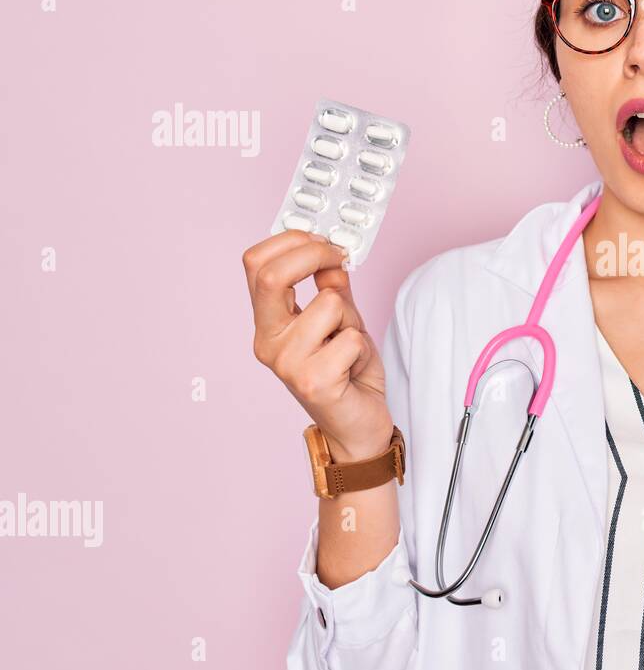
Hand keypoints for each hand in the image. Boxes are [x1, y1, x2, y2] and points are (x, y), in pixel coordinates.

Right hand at [242, 230, 392, 460]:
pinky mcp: (312, 382)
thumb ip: (333, 288)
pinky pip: (351, 338)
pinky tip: (353, 367)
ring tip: (348, 343)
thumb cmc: (348, 376)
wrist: (358, 428)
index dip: (291, 241)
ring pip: (329, 303)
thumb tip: (332, 255)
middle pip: (270, 275)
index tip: (323, 241)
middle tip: (339, 259)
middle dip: (314, 254)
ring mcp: (287, 363)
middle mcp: (268, 342)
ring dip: (352, 317)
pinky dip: (362, 347)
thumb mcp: (342, 321)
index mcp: (268, 323)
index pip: (256, 265)